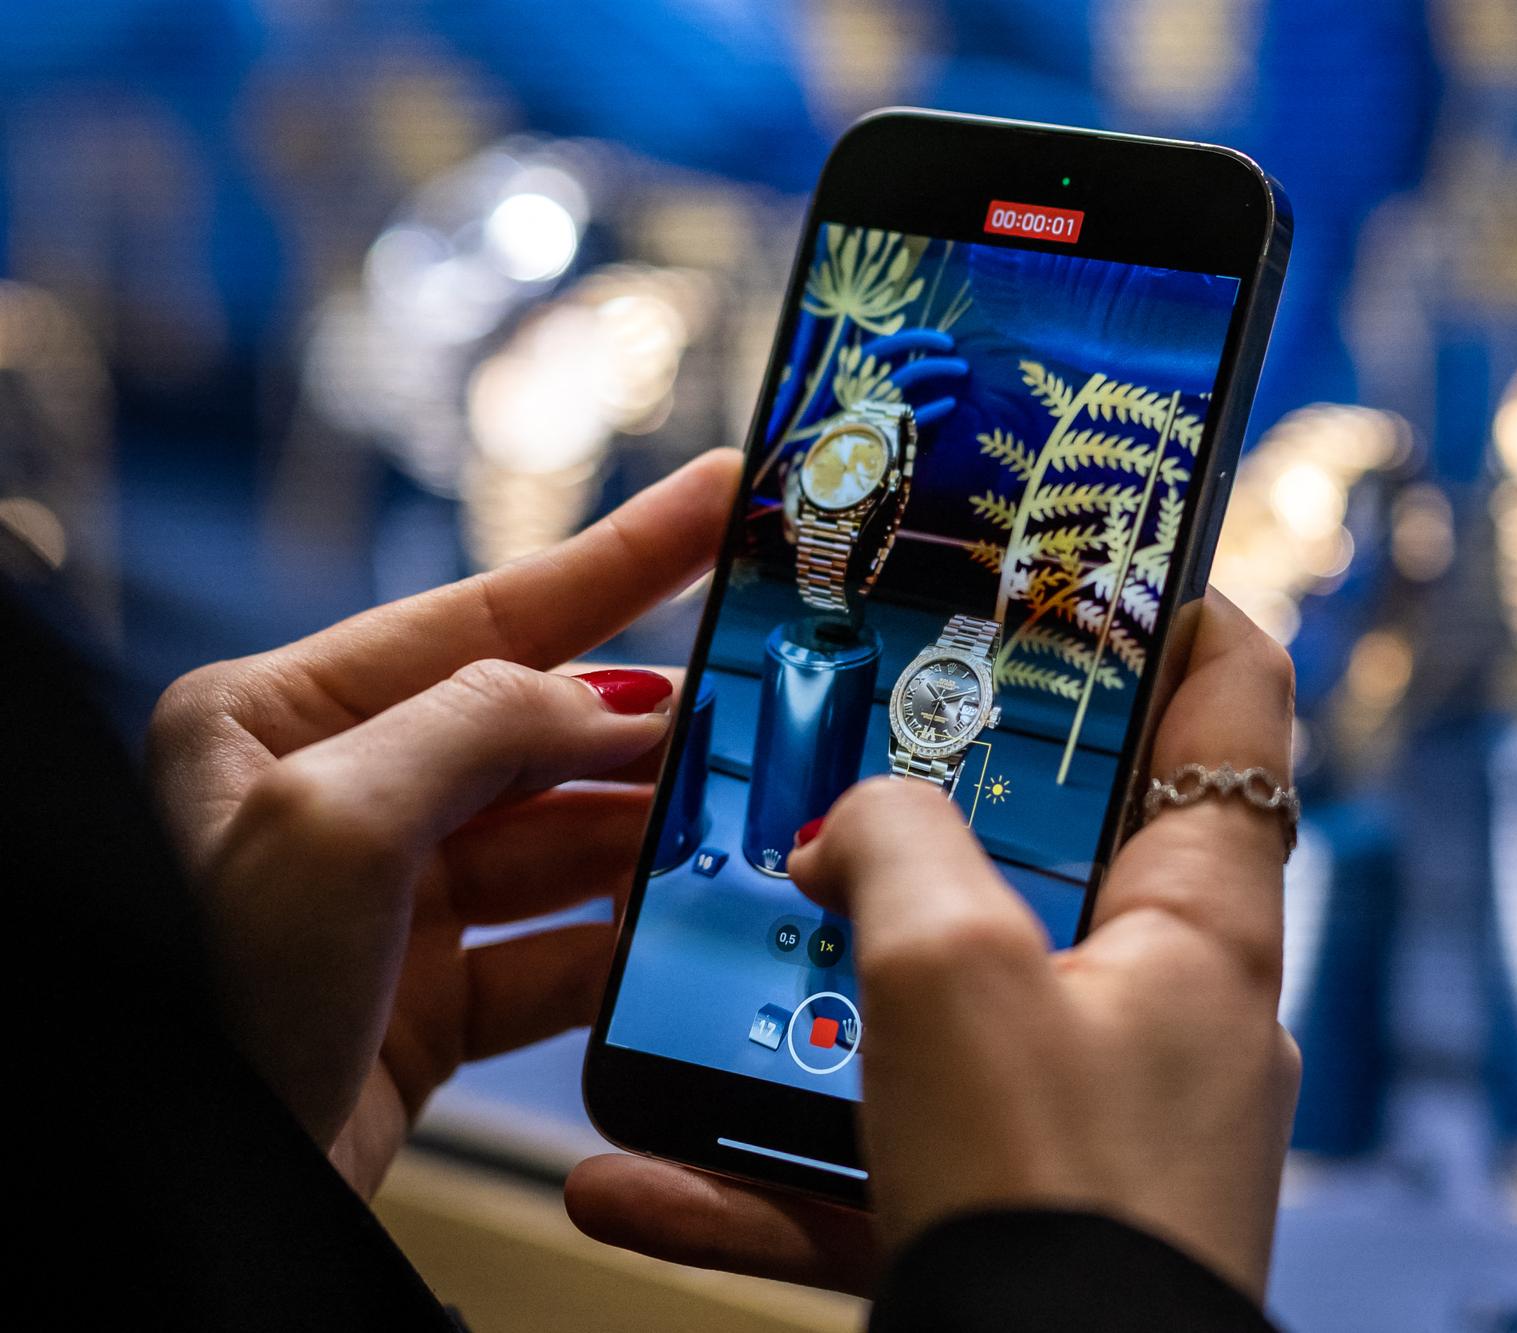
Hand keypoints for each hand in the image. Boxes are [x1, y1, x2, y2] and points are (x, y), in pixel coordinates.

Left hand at [147, 449, 738, 1195]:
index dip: (621, 557)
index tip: (720, 500)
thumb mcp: (332, 826)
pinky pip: (556, 952)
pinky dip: (623, 946)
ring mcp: (388, 903)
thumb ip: (481, 726)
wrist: (177, 1209)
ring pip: (562, 844)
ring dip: (651, 840)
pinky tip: (678, 936)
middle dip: (655, 725)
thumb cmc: (198, 1009)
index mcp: (279, 720)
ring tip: (745, 824)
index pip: (487, 615)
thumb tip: (614, 701)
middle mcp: (336, 797)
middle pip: (540, 731)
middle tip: (770, 700)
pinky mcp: (425, 1001)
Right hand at [567, 594, 1298, 1298]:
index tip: (1104, 553)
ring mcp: (1088, 1117)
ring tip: (714, 958)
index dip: (1178, 608)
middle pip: (1061, 849)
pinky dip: (768, 1160)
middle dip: (944, 798)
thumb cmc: (1058, 1202)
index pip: (1235, 704)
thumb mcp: (952, 972)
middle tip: (850, 741)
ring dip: (818, 992)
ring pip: (937, 1012)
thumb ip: (894, 847)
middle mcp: (1161, 1009)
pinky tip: (638, 1166)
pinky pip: (878, 1160)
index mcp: (1201, 919)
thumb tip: (854, 823)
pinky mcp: (1013, 1209)